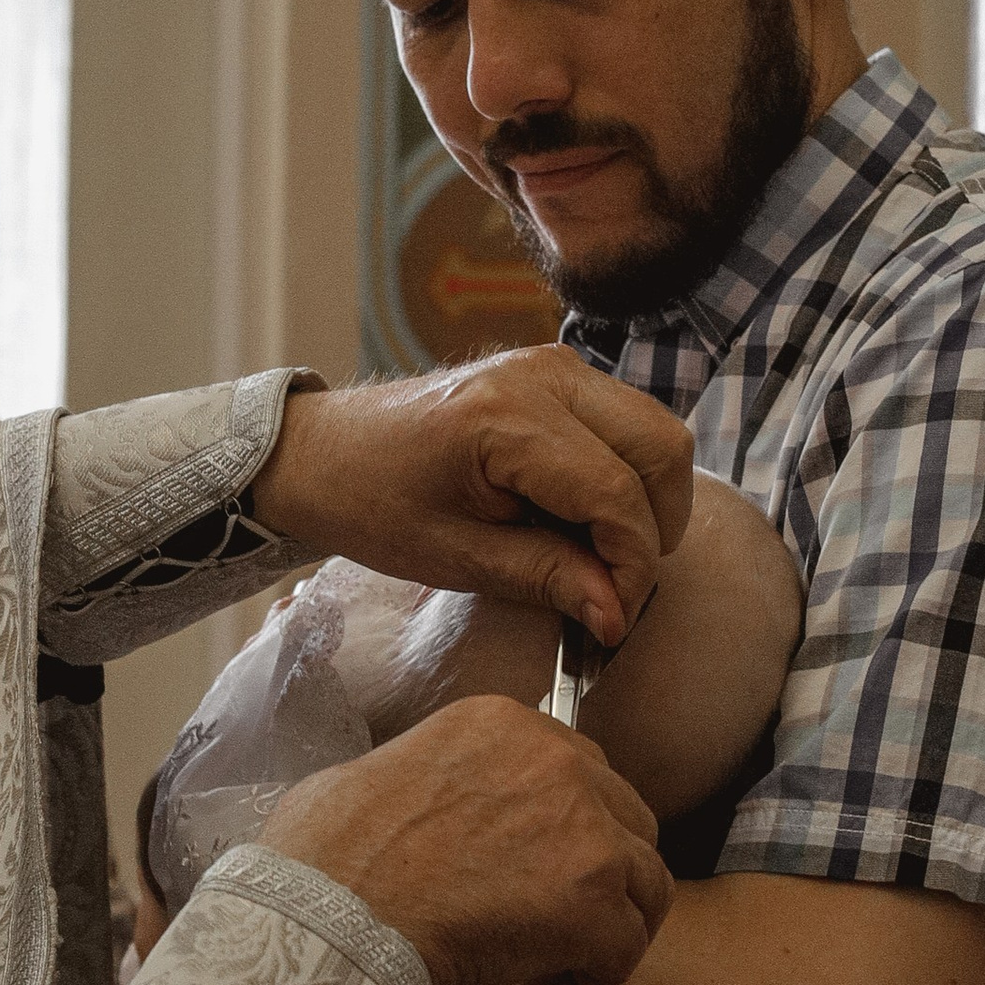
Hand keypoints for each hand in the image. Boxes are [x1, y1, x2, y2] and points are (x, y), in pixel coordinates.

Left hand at [251, 349, 692, 649]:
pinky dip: (627, 473)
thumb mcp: (456, 557)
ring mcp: (554, 364)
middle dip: (652, 528)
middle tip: (615, 587)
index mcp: (506, 418)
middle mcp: (543, 374)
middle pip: (661, 448)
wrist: (324, 452)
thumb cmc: (374, 504)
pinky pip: (627, 420)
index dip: (630, 565)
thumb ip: (547, 578)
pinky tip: (581, 516)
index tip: (614, 620)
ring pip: (656, 431)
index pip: (615, 492)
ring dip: (646, 500)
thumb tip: (616, 613)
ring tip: (597, 554)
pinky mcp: (557, 371)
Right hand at [262, 697, 671, 984]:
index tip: (534, 872)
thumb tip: (426, 816)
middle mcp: (558, 761)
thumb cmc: (323, 857)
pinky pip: (625, 949)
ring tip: (554, 965)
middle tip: (555, 921)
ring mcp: (584, 830)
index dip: (567, 829)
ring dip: (610, 928)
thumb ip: (437, 779)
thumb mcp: (378, 772)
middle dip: (602, 875)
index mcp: (505, 723)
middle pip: (628, 820)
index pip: (581, 770)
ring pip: (648, 883)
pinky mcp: (593, 902)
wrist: (329, 915)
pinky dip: (592, 982)